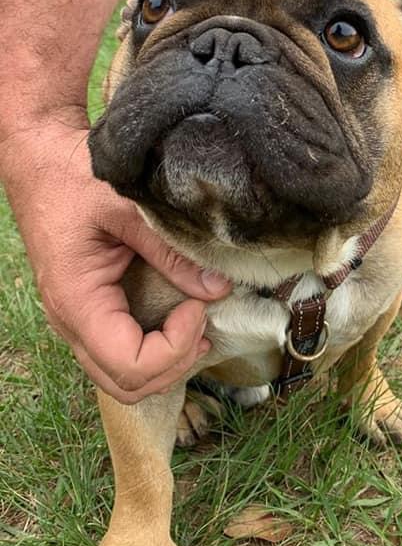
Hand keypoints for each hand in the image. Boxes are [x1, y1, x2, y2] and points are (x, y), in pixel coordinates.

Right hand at [2, 115, 231, 403]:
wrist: (41, 161)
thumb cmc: (74, 177)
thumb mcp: (127, 206)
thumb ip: (171, 250)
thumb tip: (217, 288)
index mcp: (77, 300)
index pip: (128, 364)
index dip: (173, 348)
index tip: (198, 308)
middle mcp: (71, 322)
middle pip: (125, 384)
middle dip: (173, 364)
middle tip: (203, 320)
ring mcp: (77, 321)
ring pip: (121, 377)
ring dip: (166, 363)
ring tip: (198, 325)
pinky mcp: (90, 311)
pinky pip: (119, 352)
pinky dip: (155, 350)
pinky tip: (182, 321)